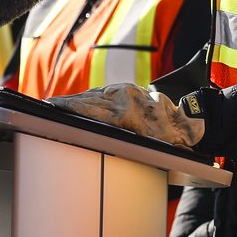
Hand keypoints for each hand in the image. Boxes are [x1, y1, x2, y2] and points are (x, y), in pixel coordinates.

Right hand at [50, 83, 204, 146]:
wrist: (187, 122)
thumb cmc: (167, 142)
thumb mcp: (142, 147)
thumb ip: (117, 142)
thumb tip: (93, 140)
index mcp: (125, 114)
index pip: (89, 110)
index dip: (68, 108)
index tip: (52, 107)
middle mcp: (124, 98)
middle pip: (87, 101)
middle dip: (67, 104)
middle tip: (49, 105)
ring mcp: (126, 91)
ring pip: (94, 95)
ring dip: (77, 100)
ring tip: (59, 104)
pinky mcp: (129, 88)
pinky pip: (104, 93)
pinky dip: (90, 97)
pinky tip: (80, 101)